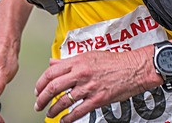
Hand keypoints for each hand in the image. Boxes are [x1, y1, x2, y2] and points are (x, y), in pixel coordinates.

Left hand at [34, 48, 157, 122]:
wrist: (134, 68)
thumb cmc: (114, 61)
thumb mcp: (89, 55)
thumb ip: (68, 60)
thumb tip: (52, 62)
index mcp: (78, 61)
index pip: (51, 72)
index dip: (41, 83)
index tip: (38, 90)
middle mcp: (81, 73)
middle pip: (53, 87)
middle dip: (42, 98)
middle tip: (38, 104)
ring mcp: (89, 87)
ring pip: (63, 101)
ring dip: (53, 110)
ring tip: (49, 113)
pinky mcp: (97, 99)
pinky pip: (78, 111)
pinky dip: (68, 118)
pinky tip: (64, 120)